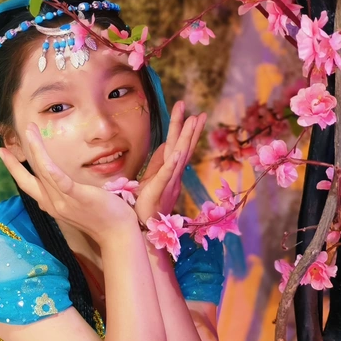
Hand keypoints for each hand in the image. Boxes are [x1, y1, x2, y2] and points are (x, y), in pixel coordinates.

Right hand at [0, 123, 137, 242]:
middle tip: (1, 146)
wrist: (116, 233)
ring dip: (35, 149)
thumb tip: (58, 179)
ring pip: (43, 172)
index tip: (4, 154)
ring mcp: (64, 201)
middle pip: (28, 180)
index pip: (28, 184)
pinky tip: (43, 158)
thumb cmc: (100, 216)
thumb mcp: (75, 203)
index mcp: (51, 204)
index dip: (14, 169)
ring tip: (29, 130)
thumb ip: (64, 192)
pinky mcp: (78, 197)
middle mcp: (53, 203)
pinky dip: (50, 171)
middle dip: (14, 163)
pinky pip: (61, 183)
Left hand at [134, 101, 205, 224]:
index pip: (179, 147)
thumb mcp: (151, 178)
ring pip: (178, 157)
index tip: (192, 113)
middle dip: (190, 129)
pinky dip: (172, 163)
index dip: (185, 131)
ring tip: (193, 121)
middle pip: (183, 148)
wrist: (143, 227)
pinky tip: (177, 150)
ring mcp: (167, 183)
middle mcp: (173, 176)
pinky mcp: (157, 190)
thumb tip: (166, 145)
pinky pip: (166, 174)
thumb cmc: (145, 205)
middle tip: (198, 112)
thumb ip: (159, 163)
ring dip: (186, 138)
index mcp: (171, 172)